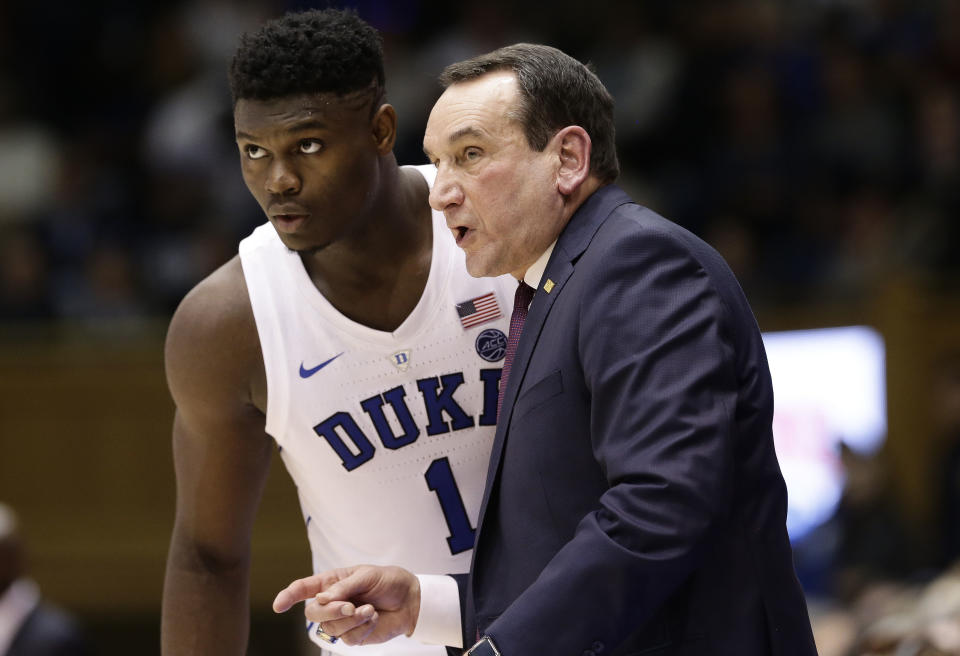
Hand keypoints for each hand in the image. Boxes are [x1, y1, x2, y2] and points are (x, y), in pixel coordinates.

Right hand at [273, 565, 420, 646]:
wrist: (410, 600)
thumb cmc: (388, 581)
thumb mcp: (366, 575)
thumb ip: (343, 587)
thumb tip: (321, 598)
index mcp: (331, 583)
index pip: (303, 589)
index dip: (288, 596)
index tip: (278, 605)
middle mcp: (332, 602)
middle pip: (313, 614)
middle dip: (329, 611)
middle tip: (350, 607)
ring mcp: (342, 620)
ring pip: (330, 628)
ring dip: (351, 620)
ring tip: (369, 609)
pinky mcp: (353, 635)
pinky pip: (347, 638)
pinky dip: (362, 627)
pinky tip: (372, 617)